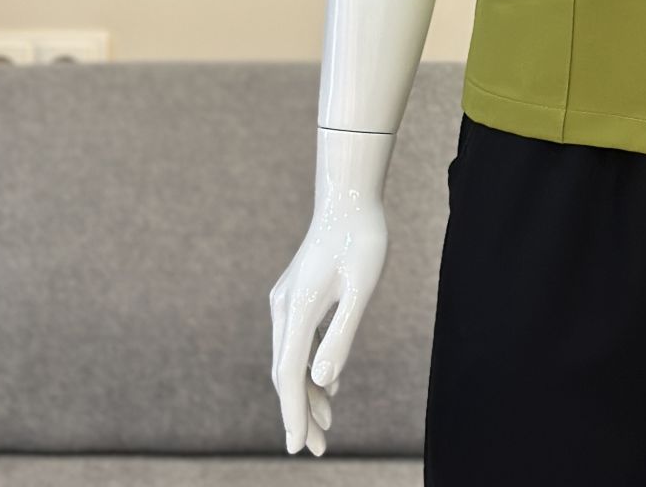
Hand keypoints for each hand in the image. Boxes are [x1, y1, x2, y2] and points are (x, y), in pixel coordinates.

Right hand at [269, 125, 394, 455]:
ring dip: (305, 393)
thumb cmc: (362, 238)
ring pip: (289, 359)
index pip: (289, 375)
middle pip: (285, 373)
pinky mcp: (296, 295)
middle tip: (315, 449)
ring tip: (325, 425)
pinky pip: (297, 342)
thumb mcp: (362, 287)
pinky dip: (309, 367)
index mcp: (298, 308)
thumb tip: (321, 381)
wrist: (349, 195)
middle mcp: (284, 308)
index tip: (298, 448)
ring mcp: (287, 300)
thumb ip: (342, 334)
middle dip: (298, 412)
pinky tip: (327, 386)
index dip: (293, 414)